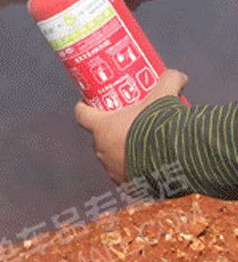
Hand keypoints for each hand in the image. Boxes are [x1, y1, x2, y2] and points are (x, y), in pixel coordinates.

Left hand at [74, 70, 188, 182]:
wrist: (176, 158)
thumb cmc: (160, 123)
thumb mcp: (164, 95)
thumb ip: (169, 81)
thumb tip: (180, 76)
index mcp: (102, 127)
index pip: (81, 115)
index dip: (83, 107)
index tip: (88, 102)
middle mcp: (101, 150)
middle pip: (100, 137)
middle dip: (111, 130)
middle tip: (128, 123)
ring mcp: (111, 170)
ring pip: (112, 157)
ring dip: (123, 151)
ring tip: (144, 145)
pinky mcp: (126, 185)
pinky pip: (126, 175)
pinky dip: (134, 169)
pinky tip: (151, 164)